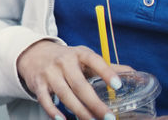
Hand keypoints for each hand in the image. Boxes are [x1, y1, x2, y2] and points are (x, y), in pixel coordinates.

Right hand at [16, 40, 130, 119]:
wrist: (33, 53)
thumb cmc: (65, 59)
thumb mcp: (84, 57)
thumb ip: (107, 67)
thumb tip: (135, 73)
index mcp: (78, 54)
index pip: (94, 61)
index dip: (106, 72)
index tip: (118, 85)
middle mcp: (63, 62)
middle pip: (80, 85)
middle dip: (95, 103)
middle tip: (109, 117)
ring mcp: (49, 73)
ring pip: (65, 94)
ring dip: (79, 111)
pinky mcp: (38, 84)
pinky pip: (44, 99)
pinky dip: (53, 111)